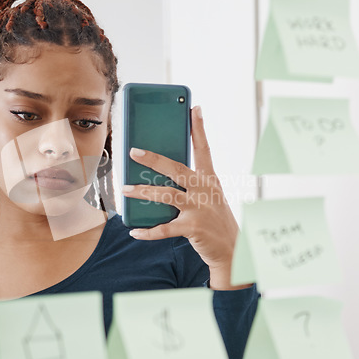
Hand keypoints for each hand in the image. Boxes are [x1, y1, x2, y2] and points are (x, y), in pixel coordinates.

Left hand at [122, 106, 248, 289]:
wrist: (232, 249)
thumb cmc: (214, 219)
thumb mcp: (209, 196)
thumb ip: (189, 184)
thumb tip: (159, 175)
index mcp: (210, 180)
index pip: (204, 149)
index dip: (199, 129)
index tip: (194, 109)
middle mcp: (205, 190)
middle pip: (177, 169)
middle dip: (154, 159)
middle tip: (134, 152)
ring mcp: (200, 209)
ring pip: (166, 194)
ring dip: (143, 191)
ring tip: (126, 189)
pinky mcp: (193, 228)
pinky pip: (164, 228)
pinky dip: (148, 231)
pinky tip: (135, 230)